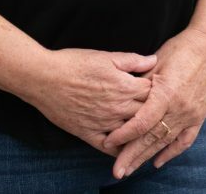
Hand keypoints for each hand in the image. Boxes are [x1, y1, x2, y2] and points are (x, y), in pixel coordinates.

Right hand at [27, 48, 156, 153]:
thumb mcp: (105, 56)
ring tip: (147, 129)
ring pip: (131, 133)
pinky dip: (120, 148)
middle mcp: (118, 108)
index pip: (152, 92)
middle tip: (159, 110)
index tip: (160, 88)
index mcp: (124, 86)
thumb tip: (153, 60)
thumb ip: (132, 60)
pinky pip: (110, 148)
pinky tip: (125, 145)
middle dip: (154, 112)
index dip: (158, 89)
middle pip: (146, 114)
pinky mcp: (89, 134)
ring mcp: (104, 124)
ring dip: (140, 132)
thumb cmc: (74, 63)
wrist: (44, 78)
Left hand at [103, 26, 205, 178]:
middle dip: (132, 155)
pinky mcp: (199, 115)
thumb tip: (120, 98)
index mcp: (167, 92)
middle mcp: (180, 107)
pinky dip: (171, 152)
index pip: (142, 122)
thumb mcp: (155, 61)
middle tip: (117, 172)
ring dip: (147, 157)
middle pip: (152, 137)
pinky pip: (185, 140)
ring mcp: (192, 114)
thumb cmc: (178, 48)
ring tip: (131, 170)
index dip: (124, 134)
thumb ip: (139, 82)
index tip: (108, 143)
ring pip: (166, 142)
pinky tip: (158, 161)